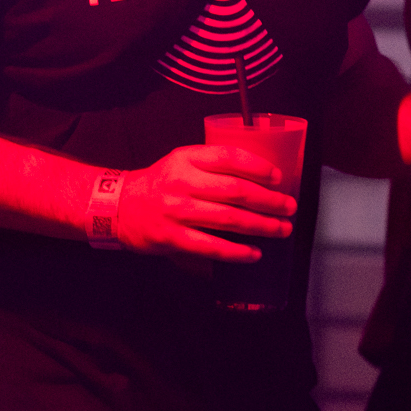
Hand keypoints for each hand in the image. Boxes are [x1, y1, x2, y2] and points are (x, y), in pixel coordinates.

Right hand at [114, 145, 298, 260]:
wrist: (120, 206)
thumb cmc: (161, 183)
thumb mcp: (182, 162)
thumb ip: (213, 165)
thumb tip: (260, 178)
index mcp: (186, 158)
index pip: (229, 157)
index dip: (258, 167)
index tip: (278, 177)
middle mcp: (182, 182)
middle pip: (235, 190)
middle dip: (269, 201)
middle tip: (289, 207)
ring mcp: (176, 211)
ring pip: (228, 219)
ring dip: (260, 226)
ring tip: (281, 229)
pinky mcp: (172, 237)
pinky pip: (211, 247)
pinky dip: (236, 252)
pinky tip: (254, 253)